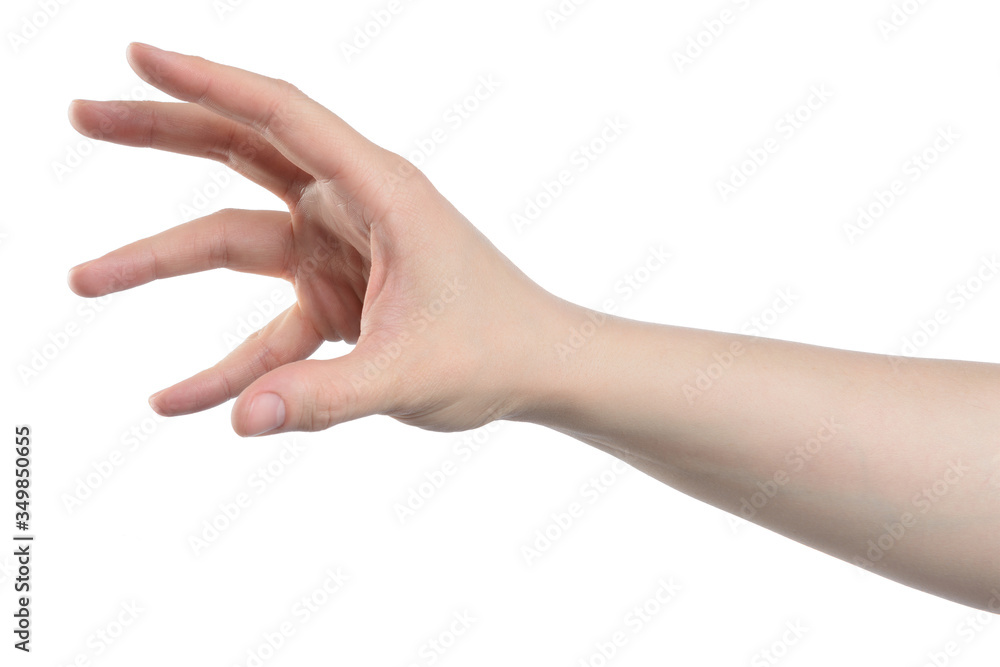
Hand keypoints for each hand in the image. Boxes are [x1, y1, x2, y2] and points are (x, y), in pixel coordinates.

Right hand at [67, 43, 566, 436]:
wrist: (540, 369)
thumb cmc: (497, 350)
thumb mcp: (411, 373)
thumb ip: (327, 396)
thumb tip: (239, 421)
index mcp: (380, 192)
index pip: (283, 118)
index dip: (209, 81)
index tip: (138, 56)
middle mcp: (351, 209)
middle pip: (243, 155)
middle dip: (162, 133)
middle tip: (83, 115)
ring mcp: (337, 253)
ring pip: (235, 239)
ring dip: (162, 258)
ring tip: (83, 278)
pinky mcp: (333, 299)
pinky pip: (265, 327)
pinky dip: (227, 362)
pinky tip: (179, 399)